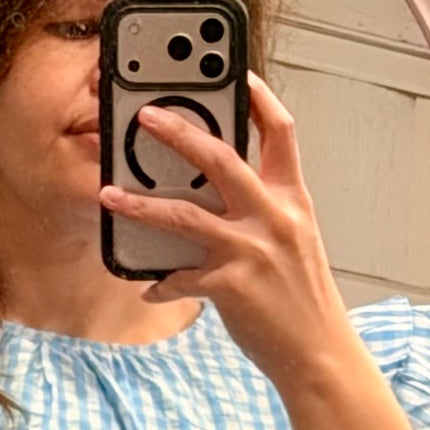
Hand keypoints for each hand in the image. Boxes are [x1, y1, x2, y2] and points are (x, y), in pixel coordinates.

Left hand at [98, 72, 357, 399]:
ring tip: (110, 196)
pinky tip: (148, 288)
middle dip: (178, 132)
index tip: (235, 76)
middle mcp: (272, 217)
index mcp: (292, 199)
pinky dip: (160, 283)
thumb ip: (265, 211)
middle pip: (220, 157)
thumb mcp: (296, 241)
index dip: (258, 98)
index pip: (280, 131)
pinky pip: (180, 278)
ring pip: (184, 214)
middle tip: (146, 118)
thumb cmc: (303, 300)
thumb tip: (220, 197)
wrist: (318, 353)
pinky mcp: (230, 286)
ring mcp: (250, 250)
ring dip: (141, 205)